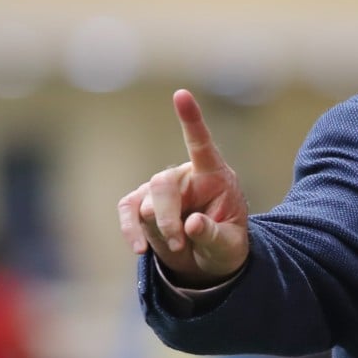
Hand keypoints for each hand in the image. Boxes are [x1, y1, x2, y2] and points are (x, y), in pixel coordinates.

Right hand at [118, 89, 249, 286]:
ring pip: (143, 200)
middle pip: (163, 184)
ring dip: (155, 228)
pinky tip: (140, 249)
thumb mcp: (229, 247)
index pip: (201, 144)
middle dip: (166, 216)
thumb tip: (192, 224)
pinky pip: (128, 211)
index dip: (191, 119)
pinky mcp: (142, 204)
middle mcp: (185, 176)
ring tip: (177, 248)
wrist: (208, 262)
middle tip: (179, 241)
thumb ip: (213, 235)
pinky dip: (131, 231)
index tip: (181, 94)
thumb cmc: (225, 246)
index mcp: (215, 175)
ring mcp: (160, 189)